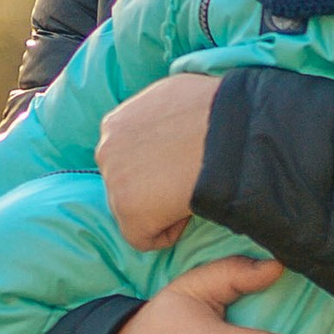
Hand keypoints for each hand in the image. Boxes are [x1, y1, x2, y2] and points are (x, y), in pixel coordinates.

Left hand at [97, 73, 220, 248]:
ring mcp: (114, 186)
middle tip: (188, 178)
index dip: (157, 164)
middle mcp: (106, 152)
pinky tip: (189, 211)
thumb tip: (165, 122)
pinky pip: (145, 239)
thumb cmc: (212, 110)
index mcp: (114, 124)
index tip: (182, 162)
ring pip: (135, 210)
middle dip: (154, 185)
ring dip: (162, 207)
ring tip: (192, 191)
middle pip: (127, 182)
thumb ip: (155, 113)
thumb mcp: (172, 95)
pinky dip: (168, 232)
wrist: (227, 135)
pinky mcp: (129, 217)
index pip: (128, 155)